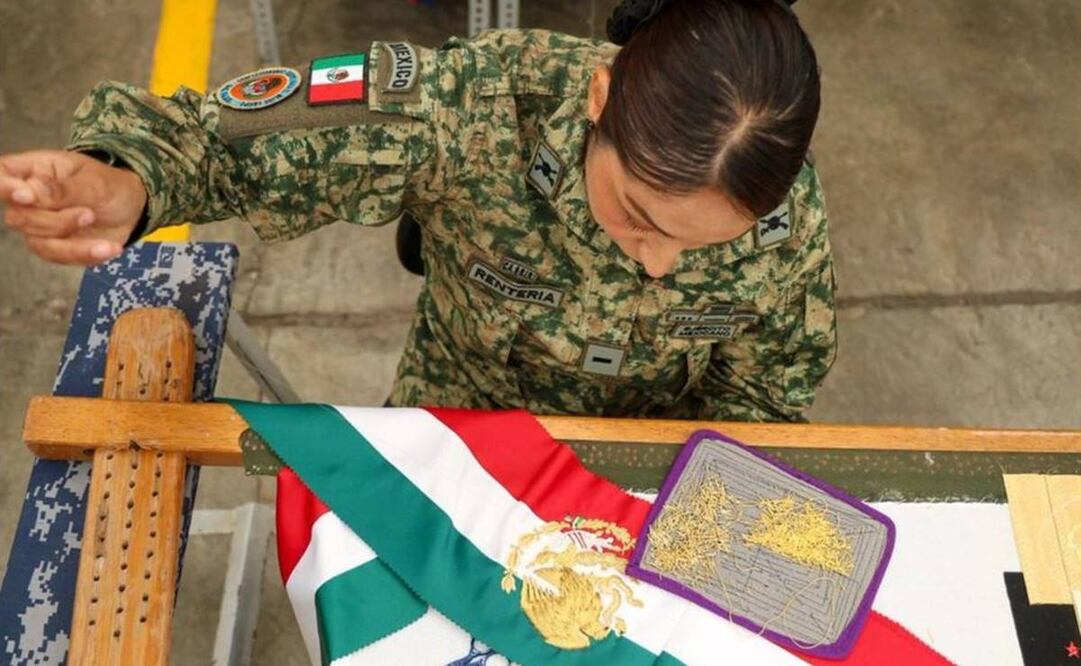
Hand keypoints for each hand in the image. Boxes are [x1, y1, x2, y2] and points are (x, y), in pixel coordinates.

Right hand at [0, 150, 147, 264]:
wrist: (132, 209)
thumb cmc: (110, 186)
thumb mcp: (95, 182)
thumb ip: (62, 189)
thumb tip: (26, 192)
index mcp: (35, 171)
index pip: (2, 173)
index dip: (3, 186)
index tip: (24, 195)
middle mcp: (30, 199)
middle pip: (18, 217)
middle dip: (54, 221)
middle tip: (88, 213)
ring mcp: (40, 225)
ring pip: (36, 242)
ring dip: (71, 240)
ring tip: (99, 227)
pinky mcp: (55, 247)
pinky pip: (59, 257)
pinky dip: (85, 254)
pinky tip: (108, 248)